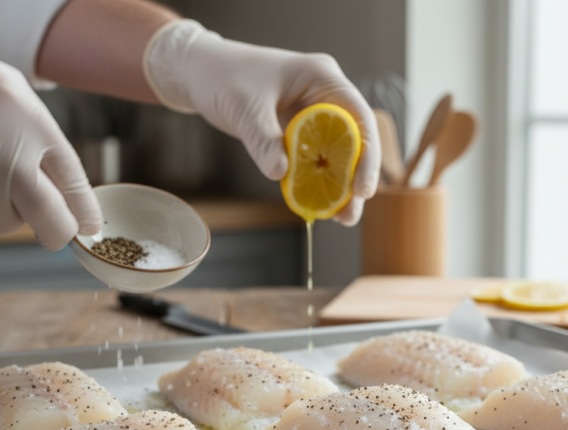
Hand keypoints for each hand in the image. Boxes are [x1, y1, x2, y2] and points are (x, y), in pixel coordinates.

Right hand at [0, 8, 100, 250]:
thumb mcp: (5, 91)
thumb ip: (38, 138)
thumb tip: (70, 198)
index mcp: (28, 119)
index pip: (73, 182)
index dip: (85, 213)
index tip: (89, 228)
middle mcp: (0, 147)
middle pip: (48, 218)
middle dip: (56, 232)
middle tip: (52, 233)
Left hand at [144, 20, 378, 225]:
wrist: (200, 72)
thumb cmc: (223, 76)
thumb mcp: (244, 107)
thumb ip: (263, 139)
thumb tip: (280, 173)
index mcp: (322, 78)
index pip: (359, 118)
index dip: (367, 155)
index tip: (362, 189)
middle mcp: (324, 95)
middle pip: (355, 141)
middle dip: (355, 179)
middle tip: (349, 213)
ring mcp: (312, 114)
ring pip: (338, 154)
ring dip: (339, 186)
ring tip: (341, 218)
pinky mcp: (298, 131)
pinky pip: (315, 159)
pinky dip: (316, 182)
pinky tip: (317, 205)